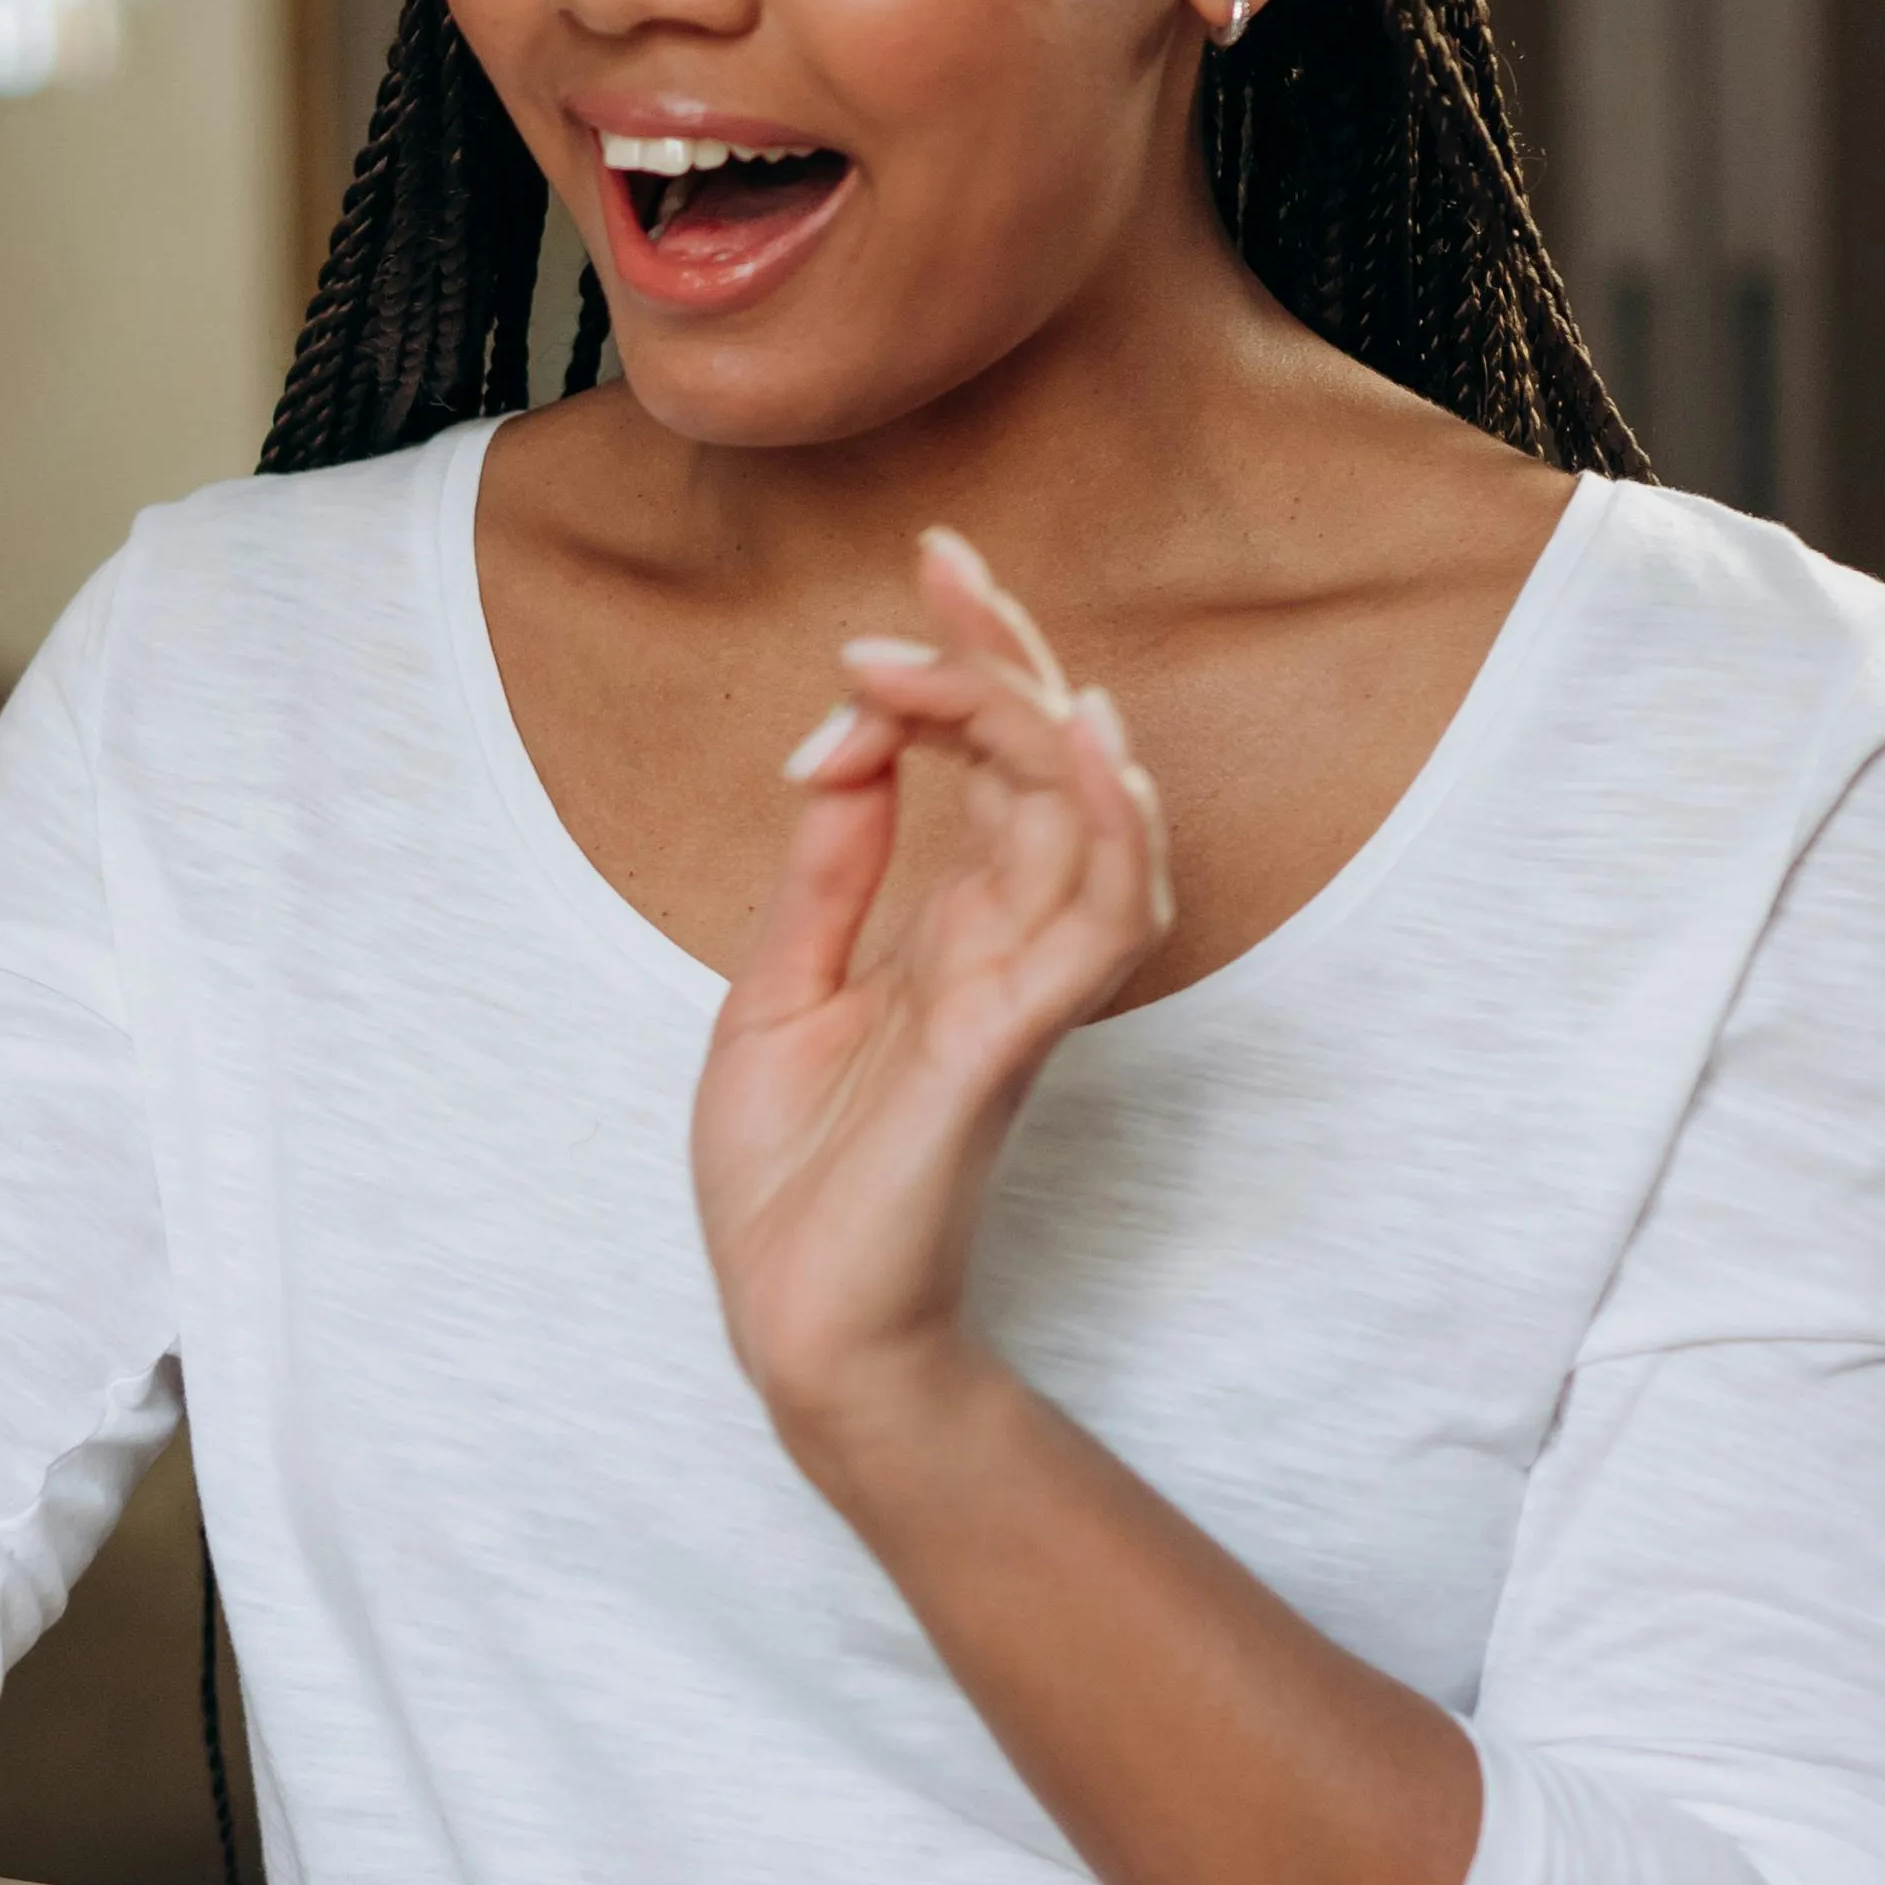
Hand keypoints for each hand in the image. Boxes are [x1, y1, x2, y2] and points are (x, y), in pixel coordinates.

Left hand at [694, 528, 1176, 1491]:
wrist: (794, 1323)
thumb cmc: (792, 1182)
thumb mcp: (779, 989)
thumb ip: (827, 874)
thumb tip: (841, 748)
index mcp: (953, 930)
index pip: (991, 762)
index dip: (966, 659)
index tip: (922, 568)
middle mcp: (1004, 946)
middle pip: (1046, 764)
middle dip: (1001, 650)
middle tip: (940, 560)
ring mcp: (1017, 992)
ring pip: (1091, 822)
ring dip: (1038, 717)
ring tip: (959, 644)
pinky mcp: (1006, 1044)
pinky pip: (1096, 924)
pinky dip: (1106, 829)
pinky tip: (1081, 749)